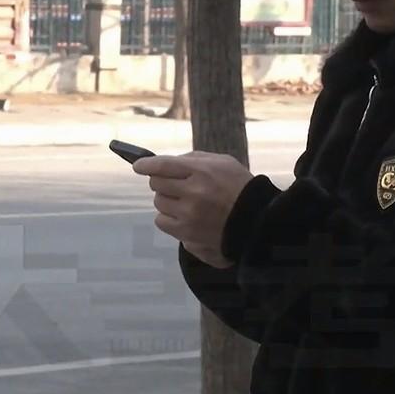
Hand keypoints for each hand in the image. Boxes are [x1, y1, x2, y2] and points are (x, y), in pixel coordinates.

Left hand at [132, 151, 253, 263]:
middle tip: (173, 184)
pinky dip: (168, 217)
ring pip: (158, 203)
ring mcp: (189, 215)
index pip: (163, 165)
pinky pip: (162, 221)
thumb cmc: (239, 188)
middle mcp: (194, 193)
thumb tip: (166, 163)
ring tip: (183, 201)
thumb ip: (194, 159)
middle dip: (161, 182)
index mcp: (203, 172)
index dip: (146, 164)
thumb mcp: (223, 163)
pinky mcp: (187, 234)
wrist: (256, 222)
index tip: (138, 165)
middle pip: (157, 184)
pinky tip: (182, 215)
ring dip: (166, 200)